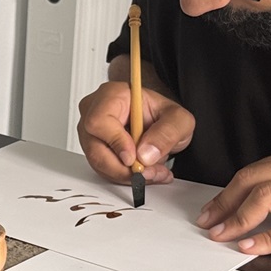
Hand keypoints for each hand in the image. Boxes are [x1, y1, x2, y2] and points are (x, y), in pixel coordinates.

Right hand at [76, 81, 194, 184]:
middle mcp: (95, 111)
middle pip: (95, 148)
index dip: (116, 142)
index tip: (134, 158)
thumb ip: (167, 133)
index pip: (100, 120)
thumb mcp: (179, 120)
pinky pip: (104, 170)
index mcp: (112, 94)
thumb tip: (145, 154)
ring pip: (99, 163)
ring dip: (127, 174)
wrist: (159, 124)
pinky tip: (145, 172)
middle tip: (147, 172)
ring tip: (154, 172)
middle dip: (123, 168)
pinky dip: (125, 177)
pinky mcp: (94, 150)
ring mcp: (91, 132)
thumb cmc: (163, 114)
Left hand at [196, 142, 270, 254]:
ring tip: (224, 236)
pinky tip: (253, 246)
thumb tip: (257, 208)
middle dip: (226, 204)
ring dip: (240, 219)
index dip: (229, 192)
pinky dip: (269, 237)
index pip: (256, 171)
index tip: (213, 211)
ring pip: (268, 197)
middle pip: (254, 180)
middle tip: (209, 225)